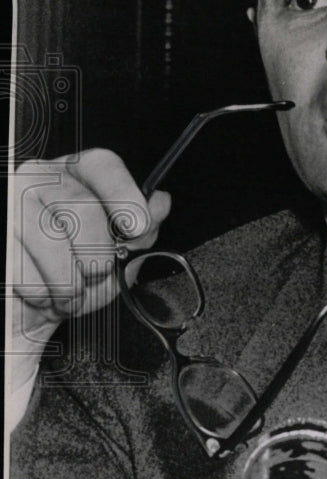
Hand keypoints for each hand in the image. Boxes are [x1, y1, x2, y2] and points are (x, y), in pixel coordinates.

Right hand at [11, 148, 170, 394]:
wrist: (28, 313)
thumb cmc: (69, 277)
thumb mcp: (112, 256)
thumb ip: (138, 230)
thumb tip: (159, 202)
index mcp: (72, 177)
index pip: (101, 165)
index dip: (123, 193)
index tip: (137, 226)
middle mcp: (36, 179)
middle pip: (82, 207)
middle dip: (97, 253)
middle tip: (92, 273)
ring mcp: (10, 206)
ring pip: (52, 240)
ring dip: (69, 282)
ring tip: (67, 292)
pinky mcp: (0, 238)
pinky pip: (25, 269)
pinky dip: (42, 294)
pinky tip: (41, 294)